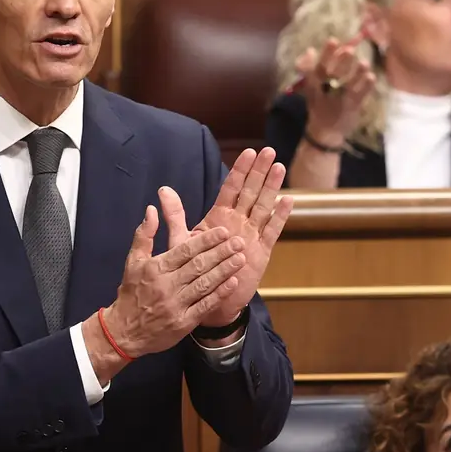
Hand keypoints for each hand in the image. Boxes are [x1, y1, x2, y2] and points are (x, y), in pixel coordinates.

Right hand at [100, 205, 246, 357]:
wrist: (124, 331)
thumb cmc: (131, 293)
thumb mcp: (133, 261)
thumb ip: (144, 235)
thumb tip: (151, 209)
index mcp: (155, 268)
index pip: (185, 250)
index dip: (206, 240)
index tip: (223, 232)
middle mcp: (166, 285)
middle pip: (199, 265)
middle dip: (221, 252)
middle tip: (239, 241)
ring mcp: (176, 305)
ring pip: (205, 284)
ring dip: (225, 270)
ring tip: (241, 258)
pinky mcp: (183, 323)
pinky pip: (205, 305)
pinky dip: (220, 294)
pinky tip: (233, 282)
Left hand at [160, 149, 294, 327]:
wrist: (211, 300)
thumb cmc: (195, 269)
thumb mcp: (182, 239)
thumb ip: (175, 215)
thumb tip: (162, 190)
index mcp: (219, 217)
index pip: (231, 188)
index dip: (240, 170)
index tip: (248, 151)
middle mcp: (237, 222)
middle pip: (250, 191)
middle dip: (259, 171)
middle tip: (269, 151)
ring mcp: (251, 235)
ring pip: (263, 206)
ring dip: (272, 187)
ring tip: (279, 168)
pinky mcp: (261, 251)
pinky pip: (272, 231)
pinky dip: (280, 216)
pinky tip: (288, 201)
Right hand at [291, 29, 376, 146]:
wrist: (325, 133)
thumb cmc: (318, 106)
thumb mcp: (310, 89)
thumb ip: (309, 69)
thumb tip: (309, 50)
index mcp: (314, 85)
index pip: (318, 66)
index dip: (326, 54)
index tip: (333, 40)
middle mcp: (326, 92)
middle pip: (334, 74)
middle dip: (342, 61)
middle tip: (350, 49)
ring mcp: (340, 101)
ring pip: (349, 84)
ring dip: (357, 73)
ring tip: (364, 63)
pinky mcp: (353, 108)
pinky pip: (361, 95)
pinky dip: (366, 86)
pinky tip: (372, 76)